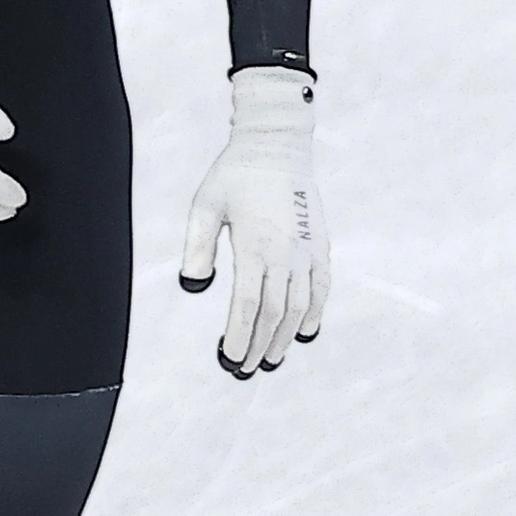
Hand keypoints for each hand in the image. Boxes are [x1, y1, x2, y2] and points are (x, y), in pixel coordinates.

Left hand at [179, 65, 326, 375]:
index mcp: (254, 245)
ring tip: (272, 358)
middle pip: (274, 313)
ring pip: (300, 306)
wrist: (277, 146)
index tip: (230, 357)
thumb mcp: (205, 205)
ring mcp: (306, 249)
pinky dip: (316, 312)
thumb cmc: (235, 175)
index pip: (247, 305)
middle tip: (247, 368)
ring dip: (286, 336)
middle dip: (260, 345)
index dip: (240, 336)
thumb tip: (193, 285)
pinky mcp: (320, 244)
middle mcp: (285, 252)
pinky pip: (322, 286)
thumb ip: (196, 247)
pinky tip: (306, 331)